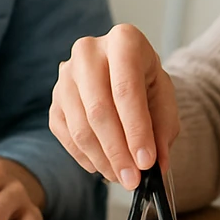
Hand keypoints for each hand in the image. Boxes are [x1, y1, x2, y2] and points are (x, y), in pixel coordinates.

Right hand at [49, 23, 179, 190]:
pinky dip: (85, 157)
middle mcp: (88, 51)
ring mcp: (66, 74)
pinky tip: (103, 167)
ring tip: (122, 177)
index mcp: (123, 40)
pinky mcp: (54, 98)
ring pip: (80, 126)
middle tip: (133, 180)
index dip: (136, 130)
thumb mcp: (165, 98)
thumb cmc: (146, 82)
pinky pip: (65, 134)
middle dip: (118, 152)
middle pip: (98, 110)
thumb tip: (158, 164)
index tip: (146, 163)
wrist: (124, 72)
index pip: (126, 90)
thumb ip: (163, 129)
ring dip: (102, 160)